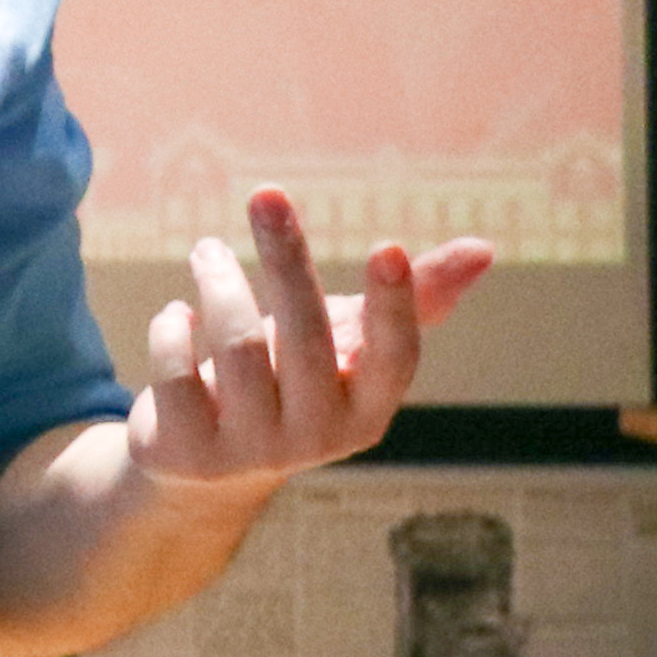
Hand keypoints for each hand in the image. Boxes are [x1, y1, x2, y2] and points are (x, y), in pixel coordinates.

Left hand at [126, 190, 494, 489]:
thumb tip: (484, 248)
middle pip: (306, 336)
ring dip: (219, 280)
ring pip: (238, 345)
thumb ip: (413, 296)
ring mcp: (252, 449)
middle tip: (267, 194)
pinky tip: (178, 314)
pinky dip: (173, 327)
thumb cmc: (292, 379)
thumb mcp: (347, 340)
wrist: (206, 462)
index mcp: (368, 409)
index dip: (395, 305)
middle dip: (287, 256)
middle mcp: (318, 437)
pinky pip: (177, 371)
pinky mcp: (188, 450)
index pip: (395, 358)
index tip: (387, 246)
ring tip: (207, 251)